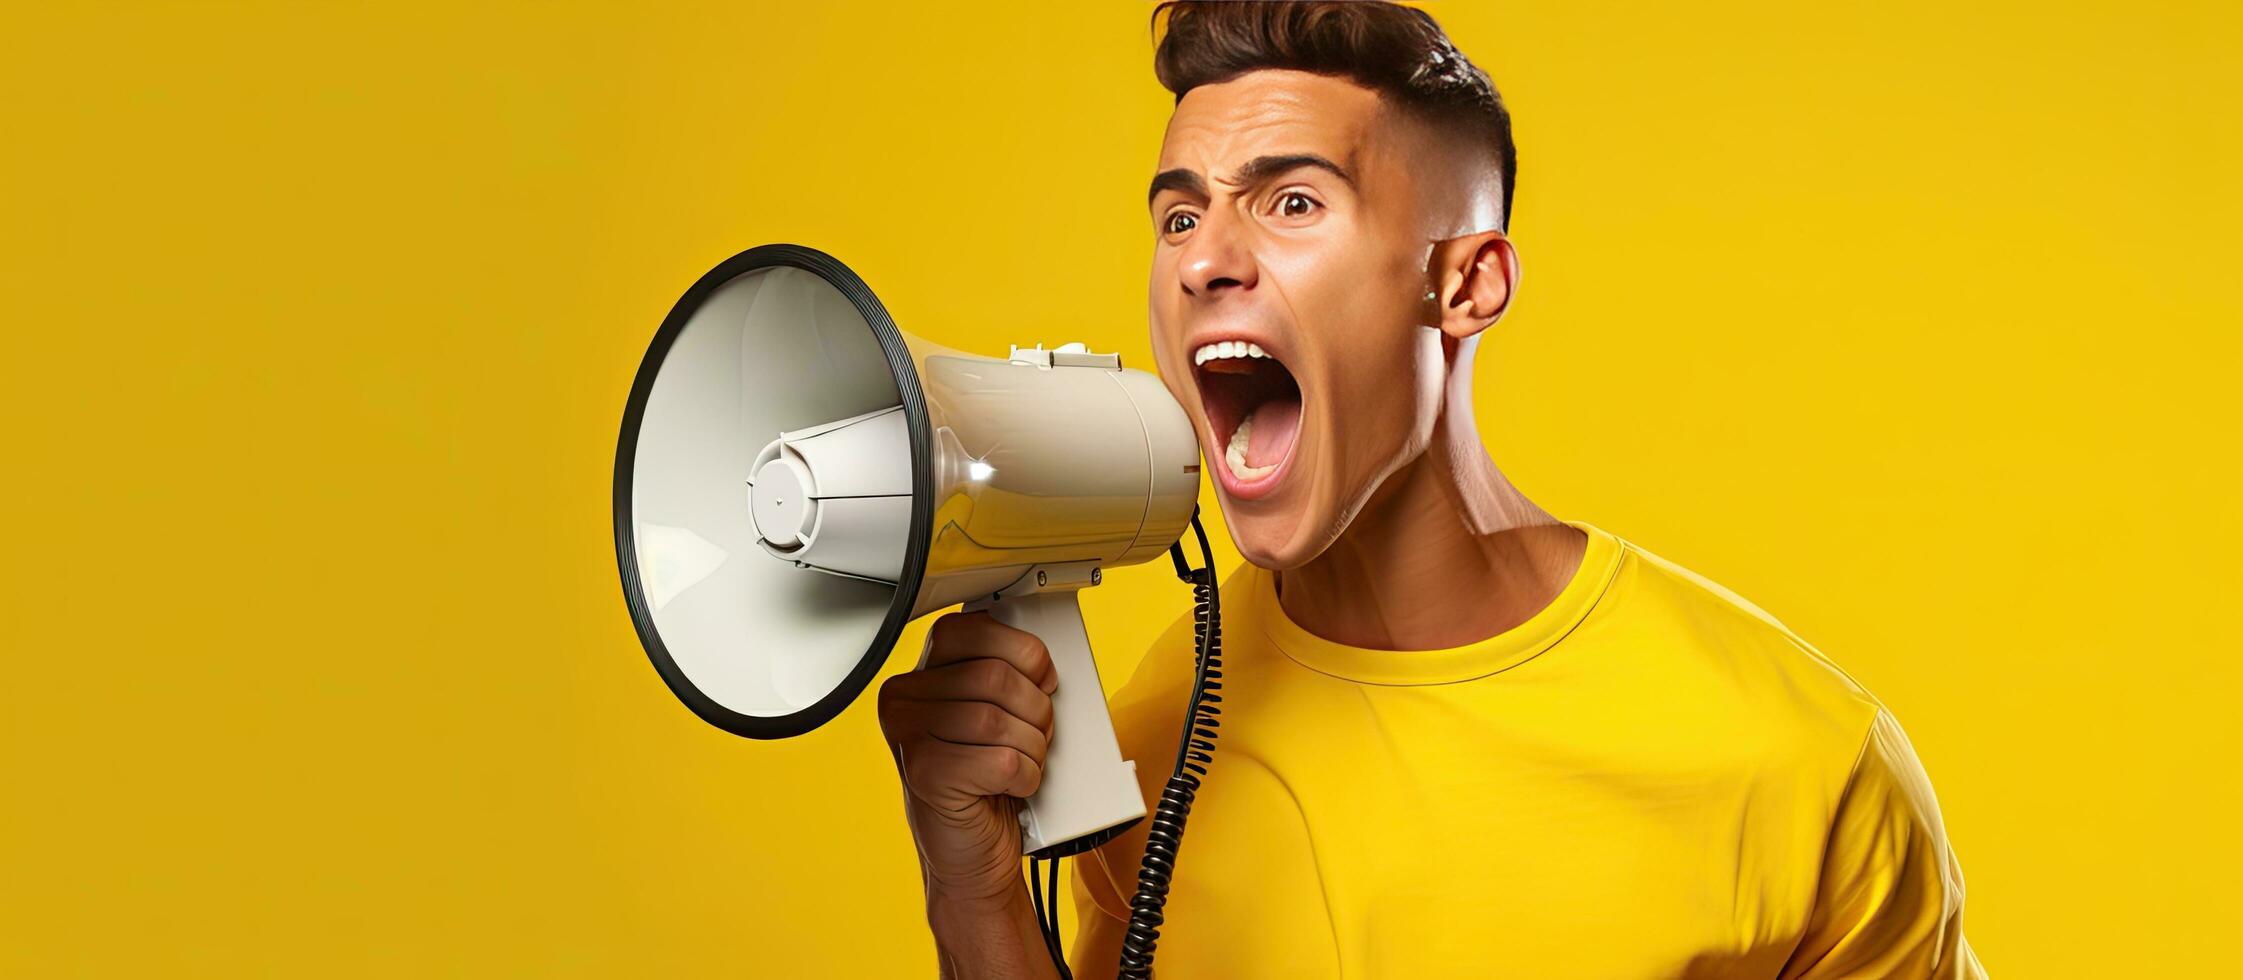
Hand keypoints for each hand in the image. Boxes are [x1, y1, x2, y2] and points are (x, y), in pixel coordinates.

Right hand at [878, 610, 1058, 904]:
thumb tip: (1042, 657)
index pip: (977, 629)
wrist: (972, 858)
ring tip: (1021, 763)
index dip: (1023, 652)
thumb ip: (1006, 676)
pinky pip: (1003, 760)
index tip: (1039, 677)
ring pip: (1000, 719)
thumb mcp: (995, 715)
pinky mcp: (926, 776)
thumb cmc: (986, 784)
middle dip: (1036, 709)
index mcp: (920, 675)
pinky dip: (1025, 777)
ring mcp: (909, 738)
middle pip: (996, 676)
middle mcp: (903, 701)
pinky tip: (1011, 786)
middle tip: (1032, 735)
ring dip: (1032, 747)